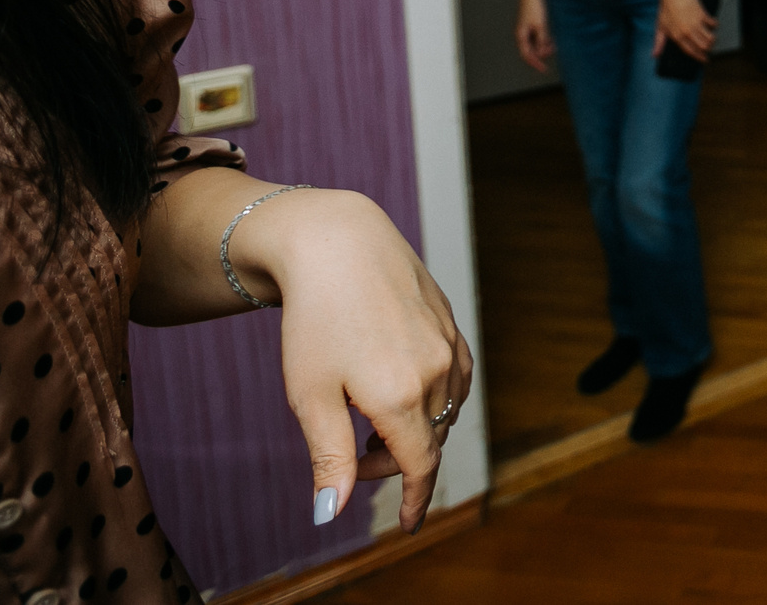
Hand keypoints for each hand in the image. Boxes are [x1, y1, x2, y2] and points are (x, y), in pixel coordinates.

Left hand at [230, 189, 473, 534]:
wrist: (336, 242)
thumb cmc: (314, 319)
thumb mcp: (310, 396)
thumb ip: (329, 458)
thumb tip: (330, 514)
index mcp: (400, 396)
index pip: (420, 465)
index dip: (416, 500)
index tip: (408, 523)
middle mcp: (435, 372)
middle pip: (430, 439)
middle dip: (394, 461)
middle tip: (352, 457)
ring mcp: (448, 343)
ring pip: (447, 409)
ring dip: (416, 429)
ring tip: (373, 425)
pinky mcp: (450, 322)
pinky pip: (457, 376)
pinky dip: (437, 398)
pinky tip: (407, 391)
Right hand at [514, 0, 552, 74]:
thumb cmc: (534, 7)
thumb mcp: (540, 25)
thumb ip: (542, 39)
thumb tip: (543, 53)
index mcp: (521, 35)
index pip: (527, 55)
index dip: (535, 63)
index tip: (544, 69)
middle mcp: (522, 35)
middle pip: (532, 51)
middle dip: (542, 53)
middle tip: (553, 50)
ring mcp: (527, 30)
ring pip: (536, 44)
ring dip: (544, 47)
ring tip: (554, 45)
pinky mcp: (532, 26)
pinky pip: (538, 38)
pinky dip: (545, 40)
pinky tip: (552, 40)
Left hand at [654, 0, 717, 61]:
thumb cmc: (665, 9)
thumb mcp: (660, 27)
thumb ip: (659, 43)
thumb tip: (655, 55)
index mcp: (677, 36)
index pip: (691, 51)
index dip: (699, 57)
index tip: (705, 60)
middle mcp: (687, 32)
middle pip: (703, 46)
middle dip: (708, 50)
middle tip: (709, 49)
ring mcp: (696, 23)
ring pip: (710, 38)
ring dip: (712, 40)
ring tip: (711, 39)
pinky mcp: (702, 14)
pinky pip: (713, 24)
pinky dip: (715, 25)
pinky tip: (713, 24)